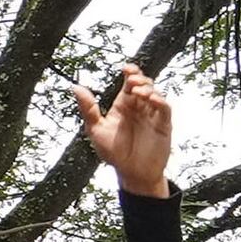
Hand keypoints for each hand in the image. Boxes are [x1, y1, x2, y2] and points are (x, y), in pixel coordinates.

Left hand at [75, 64, 171, 196]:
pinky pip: (165, 109)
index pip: (128, 83)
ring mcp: (152, 115)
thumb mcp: (96, 129)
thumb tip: (76, 87)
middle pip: (143, 85)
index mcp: (123, 106)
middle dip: (139, 78)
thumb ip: (88, 108)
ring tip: (138, 92)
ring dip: (148, 89)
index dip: (130, 72)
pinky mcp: (163, 125)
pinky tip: (151, 99)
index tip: (125, 68)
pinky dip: (160, 101)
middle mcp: (138, 108)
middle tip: (132, 80)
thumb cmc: (114, 153)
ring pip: (155, 94)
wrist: (132, 173)